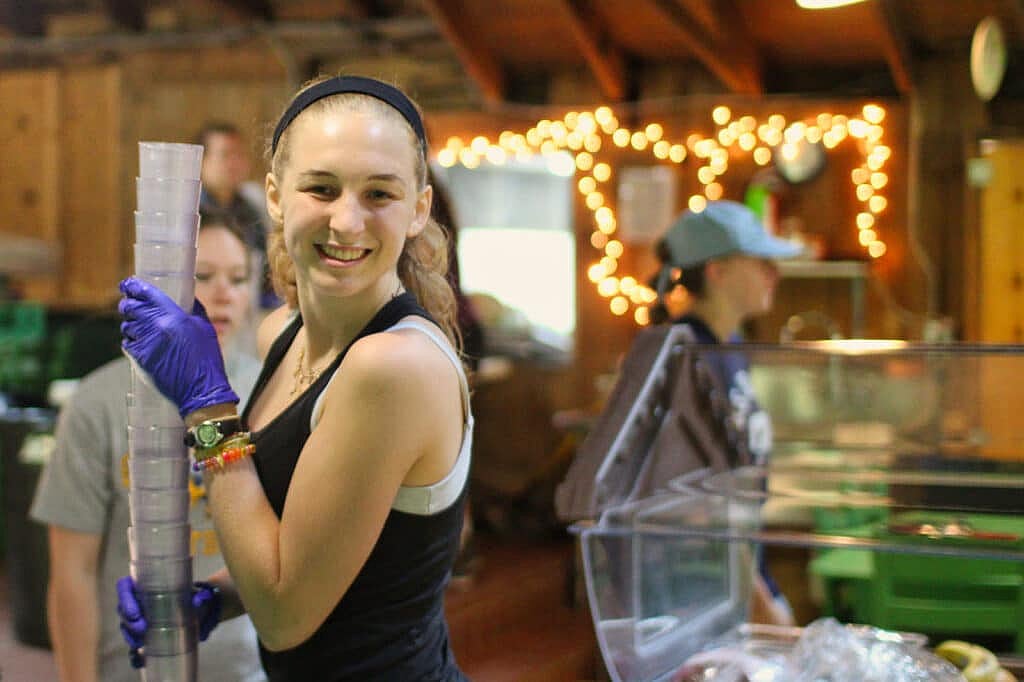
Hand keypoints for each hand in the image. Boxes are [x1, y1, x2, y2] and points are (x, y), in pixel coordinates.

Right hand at [116, 576, 223, 668]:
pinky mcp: (139, 636)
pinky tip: (139, 660)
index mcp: (143, 585)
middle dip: (130, 622)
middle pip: (123, 609)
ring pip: (125, 627)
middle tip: (143, 628)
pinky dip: (134, 655)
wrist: (196, 613)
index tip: (135, 612)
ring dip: (130, 637)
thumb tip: (200, 600)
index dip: (125, 598)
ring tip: (141, 644)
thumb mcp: (195, 595)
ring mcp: (135, 619)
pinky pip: (131, 647)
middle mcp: (136, 601)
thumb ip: (199, 596)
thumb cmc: (190, 597)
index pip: (124, 587)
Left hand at [119, 276, 237, 416]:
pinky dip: (132, 340)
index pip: (146, 294)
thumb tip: (185, 296)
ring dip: (131, 323)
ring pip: (127, 325)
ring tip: (141, 326)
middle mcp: (155, 327)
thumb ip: (192, 308)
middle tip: (131, 303)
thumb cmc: (207, 359)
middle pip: (130, 307)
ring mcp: (145, 343)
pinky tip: (142, 342)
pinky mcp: (139, 359)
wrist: (201, 390)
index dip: (134, 286)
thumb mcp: (205, 327)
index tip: (130, 284)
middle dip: (128, 303)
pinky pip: (127, 343)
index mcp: (173, 316)